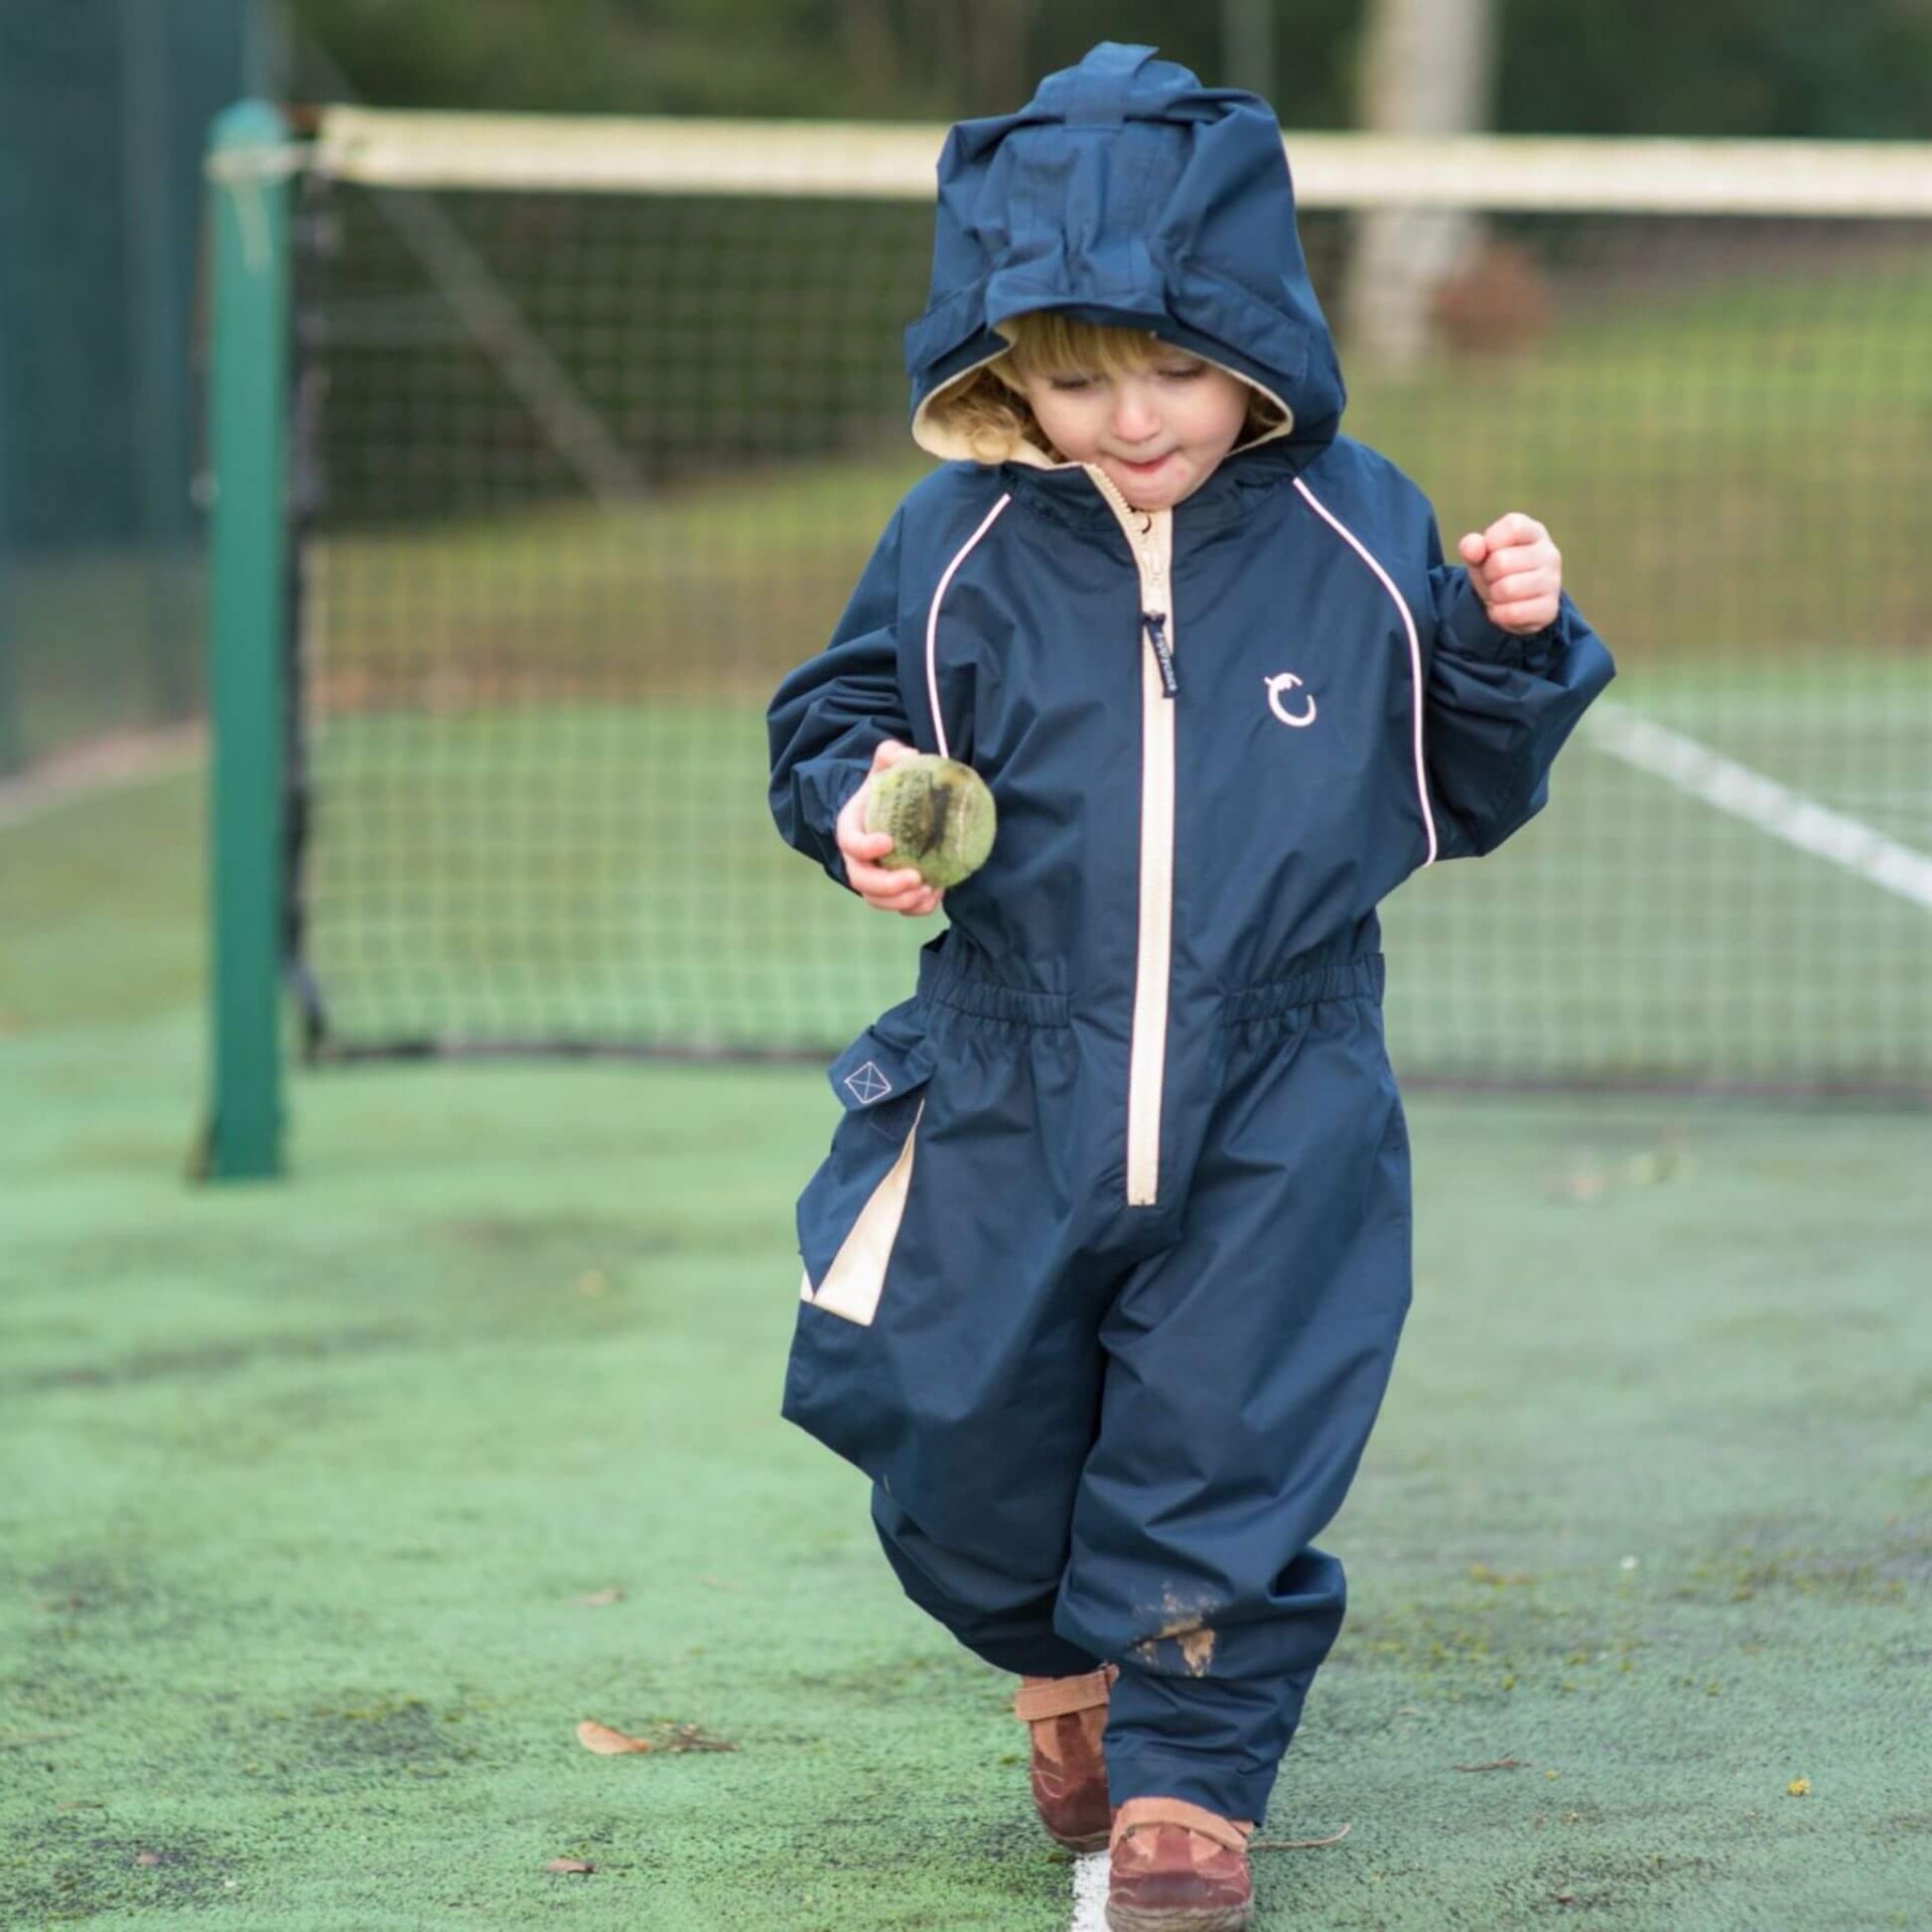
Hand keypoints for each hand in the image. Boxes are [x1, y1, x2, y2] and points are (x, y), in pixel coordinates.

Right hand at [836, 739, 945, 916]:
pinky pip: (899, 907)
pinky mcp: (891, 891)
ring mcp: (873, 877)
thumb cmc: (890, 786)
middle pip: (861, 880)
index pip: (850, 842)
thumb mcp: (888, 764)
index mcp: (852, 827)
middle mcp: (857, 858)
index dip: (865, 847)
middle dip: (886, 885)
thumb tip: (909, 754)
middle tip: (915, 877)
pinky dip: (917, 909)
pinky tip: (936, 896)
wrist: (895, 809)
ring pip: (878, 900)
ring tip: (928, 891)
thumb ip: (892, 754)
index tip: (888, 842)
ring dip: (902, 901)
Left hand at [1458, 513, 1561, 634]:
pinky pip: (1512, 613)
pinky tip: (1504, 609)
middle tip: (1494, 578)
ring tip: (1500, 592)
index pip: (1514, 527)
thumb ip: (1472, 546)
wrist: (1516, 601)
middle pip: (1501, 562)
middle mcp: (1549, 554)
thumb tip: (1472, 548)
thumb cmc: (1498, 569)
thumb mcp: (1481, 554)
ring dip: (1493, 595)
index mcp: (1534, 532)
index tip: (1489, 551)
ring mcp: (1553, 582)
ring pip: (1506, 589)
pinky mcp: (1549, 608)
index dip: (1492, 541)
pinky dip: (1498, 614)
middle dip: (1488, 574)